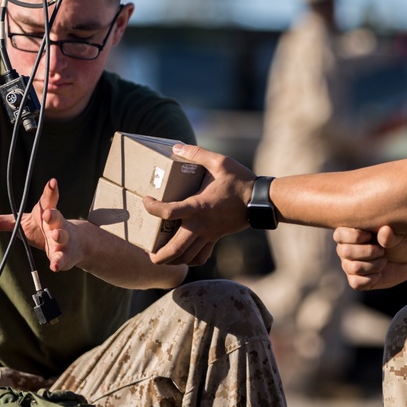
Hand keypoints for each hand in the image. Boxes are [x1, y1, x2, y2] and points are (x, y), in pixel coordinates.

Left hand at [0, 178, 77, 270]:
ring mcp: (63, 239)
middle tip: (47, 213)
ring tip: (55, 234)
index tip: (53, 182)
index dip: (50, 191)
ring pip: (62, 236)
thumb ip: (0, 221)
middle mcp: (56, 224)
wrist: (73, 244)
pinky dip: (59, 262)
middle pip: (56, 217)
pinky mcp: (65, 255)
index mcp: (45, 213)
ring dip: (59, 235)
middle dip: (52, 215)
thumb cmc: (42, 230)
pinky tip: (54, 266)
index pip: (48, 200)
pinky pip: (62, 259)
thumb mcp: (21, 224)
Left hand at [142, 144, 255, 265]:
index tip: (146, 200)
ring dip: (172, 260)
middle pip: (175, 249)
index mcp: (198, 206)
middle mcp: (201, 224)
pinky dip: (190, 260)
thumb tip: (176, 147)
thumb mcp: (220, 162)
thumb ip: (197, 153)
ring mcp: (208, 234)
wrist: (260, 201)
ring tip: (160, 255)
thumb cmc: (240, 181)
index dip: (152, 208)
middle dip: (158, 255)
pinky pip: (200, 257)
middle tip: (146, 252)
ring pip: (187, 257)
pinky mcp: (215, 238)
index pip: (169, 211)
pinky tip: (183, 255)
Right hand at [334, 225, 406, 290]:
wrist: (405, 261)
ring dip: (374, 265)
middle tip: (381, 251)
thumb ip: (390, 234)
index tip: (371, 236)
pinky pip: (356, 282)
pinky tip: (379, 274)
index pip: (339, 234)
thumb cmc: (397, 243)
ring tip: (383, 261)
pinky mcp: (355, 281)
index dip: (355, 236)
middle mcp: (345, 249)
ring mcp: (348, 266)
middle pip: (345, 251)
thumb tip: (385, 231)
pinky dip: (371, 279)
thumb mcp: (397, 236)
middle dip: (368, 251)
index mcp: (350, 233)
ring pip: (354, 267)